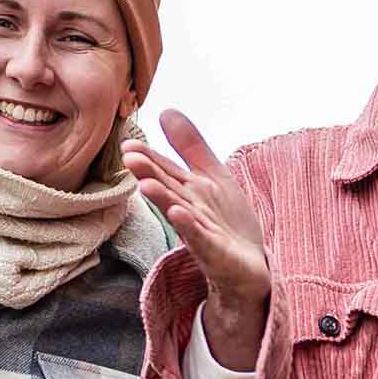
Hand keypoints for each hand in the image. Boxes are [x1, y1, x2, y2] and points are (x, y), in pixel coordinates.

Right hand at [121, 112, 269, 367]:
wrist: (250, 268)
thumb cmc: (227, 223)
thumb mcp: (212, 176)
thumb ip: (190, 146)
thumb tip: (166, 111)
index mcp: (188, 192)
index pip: (165, 171)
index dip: (148, 158)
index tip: (127, 144)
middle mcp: (190, 212)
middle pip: (168, 190)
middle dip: (149, 174)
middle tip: (128, 157)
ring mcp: (202, 234)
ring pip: (180, 213)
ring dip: (163, 200)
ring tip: (146, 186)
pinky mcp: (217, 254)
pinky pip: (202, 240)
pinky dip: (191, 228)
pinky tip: (180, 215)